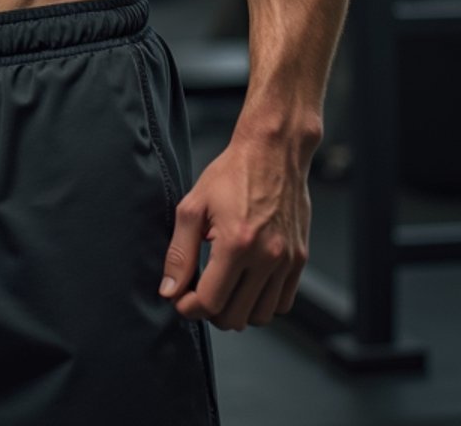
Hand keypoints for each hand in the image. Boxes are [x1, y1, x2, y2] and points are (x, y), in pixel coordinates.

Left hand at [158, 130, 311, 330]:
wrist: (273, 152)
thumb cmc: (231, 173)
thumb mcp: (194, 206)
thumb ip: (180, 252)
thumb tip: (169, 291)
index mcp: (236, 243)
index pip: (210, 302)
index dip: (189, 307)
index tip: (181, 299)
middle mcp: (266, 257)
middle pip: (235, 317)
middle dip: (210, 311)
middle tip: (199, 291)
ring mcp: (287, 261)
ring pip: (260, 316)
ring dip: (237, 310)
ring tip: (224, 287)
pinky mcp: (300, 259)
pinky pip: (283, 303)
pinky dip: (263, 302)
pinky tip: (248, 282)